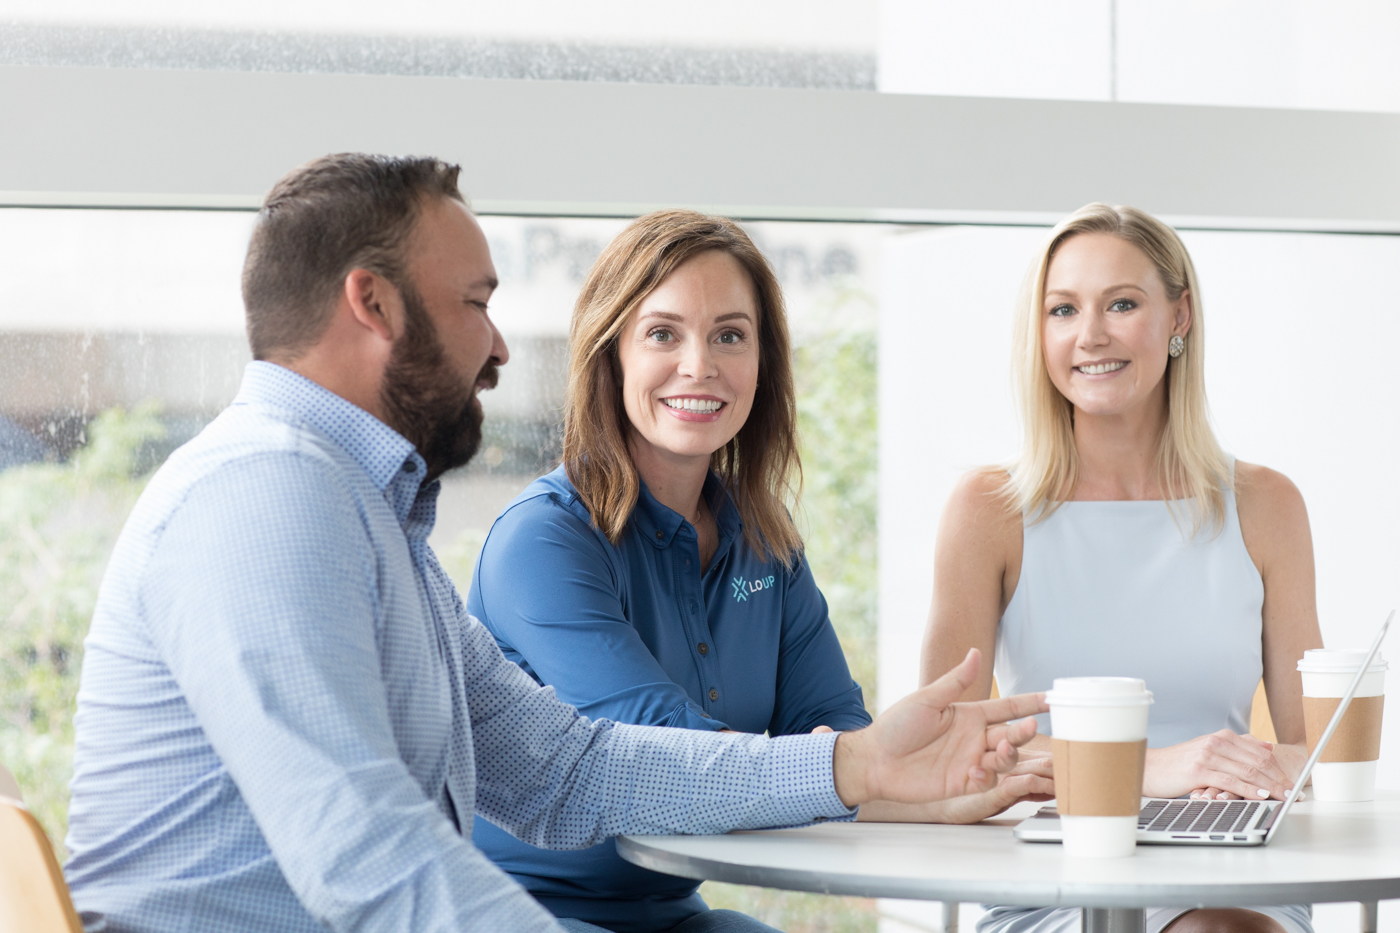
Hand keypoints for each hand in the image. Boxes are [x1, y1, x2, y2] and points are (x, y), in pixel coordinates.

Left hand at [831, 648, 1046, 807]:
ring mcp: (970, 761)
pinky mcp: (962, 784)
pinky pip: (986, 782)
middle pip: (1011, 734)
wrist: (875, 760)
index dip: (1029, 703)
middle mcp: (974, 738)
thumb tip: (975, 652)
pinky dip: (985, 777)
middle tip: (1030, 727)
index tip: (1052, 698)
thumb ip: (955, 681)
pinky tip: (973, 772)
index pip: (1007, 707)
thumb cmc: (896, 726)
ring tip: (998, 749)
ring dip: (1007, 754)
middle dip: (1024, 731)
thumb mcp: (926, 700)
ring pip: (1004, 759)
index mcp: (969, 714)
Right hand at [1144, 730, 1295, 800]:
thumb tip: (1267, 746)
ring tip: (1285, 798)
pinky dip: (1249, 790)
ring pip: (1248, 772)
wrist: (1149, 768)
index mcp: (1221, 737)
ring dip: (1271, 787)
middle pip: (1258, 762)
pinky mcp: (1198, 771)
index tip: (1295, 783)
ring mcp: (1207, 756)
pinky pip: (1230, 781)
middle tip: (1296, 794)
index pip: (1260, 753)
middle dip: (1280, 779)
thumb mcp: (1208, 751)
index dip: (1281, 769)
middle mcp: (1216, 743)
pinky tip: (1261, 796)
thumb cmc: (1179, 763)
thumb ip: (1237, 747)